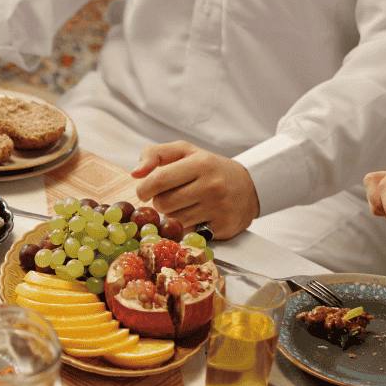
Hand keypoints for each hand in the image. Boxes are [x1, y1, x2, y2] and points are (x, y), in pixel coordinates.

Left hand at [132, 141, 259, 238]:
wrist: (249, 185)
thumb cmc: (209, 168)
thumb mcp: (184, 151)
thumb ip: (154, 154)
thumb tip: (135, 173)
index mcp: (200, 163)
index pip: (158, 180)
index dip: (144, 189)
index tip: (145, 191)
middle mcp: (212, 185)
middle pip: (163, 204)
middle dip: (160, 202)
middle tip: (171, 197)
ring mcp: (219, 208)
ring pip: (174, 221)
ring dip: (172, 215)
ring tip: (185, 205)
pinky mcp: (223, 227)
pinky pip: (189, 233)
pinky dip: (187, 227)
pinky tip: (197, 216)